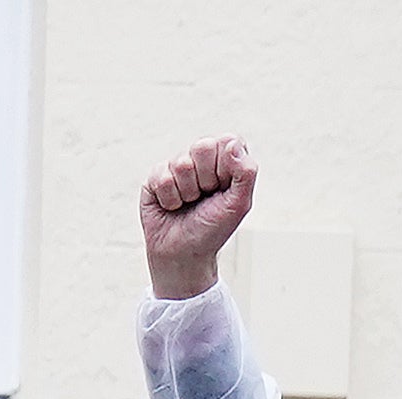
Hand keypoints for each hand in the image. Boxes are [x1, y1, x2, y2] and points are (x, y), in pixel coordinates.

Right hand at [140, 138, 253, 298]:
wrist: (183, 254)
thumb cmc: (212, 229)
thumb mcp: (239, 204)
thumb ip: (246, 171)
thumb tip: (232, 144)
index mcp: (226, 158)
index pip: (227, 141)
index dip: (225, 167)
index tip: (223, 188)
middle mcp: (201, 158)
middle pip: (203, 146)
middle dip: (205, 179)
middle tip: (204, 196)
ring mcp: (177, 166)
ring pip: (182, 163)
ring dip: (187, 192)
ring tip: (188, 203)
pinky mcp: (155, 177)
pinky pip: (162, 178)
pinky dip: (170, 199)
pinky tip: (172, 206)